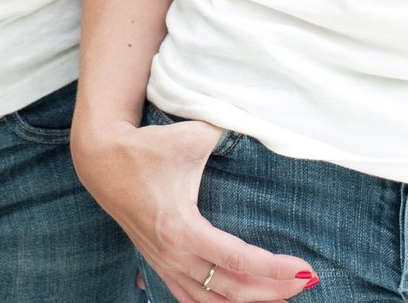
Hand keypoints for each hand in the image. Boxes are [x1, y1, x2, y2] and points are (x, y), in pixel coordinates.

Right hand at [73, 115, 314, 301]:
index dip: (274, 268)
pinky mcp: (158, 263)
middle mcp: (173, 254)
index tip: (304, 267)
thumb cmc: (148, 147)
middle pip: (230, 290)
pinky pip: (190, 298)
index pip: (237, 260)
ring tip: (283, 297)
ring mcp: (163, 263)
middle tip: (306, 283)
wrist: (101, 160)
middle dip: (272, 290)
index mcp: (182, 228)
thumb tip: (263, 122)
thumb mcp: (192, 135)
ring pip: (211, 301)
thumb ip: (228, 130)